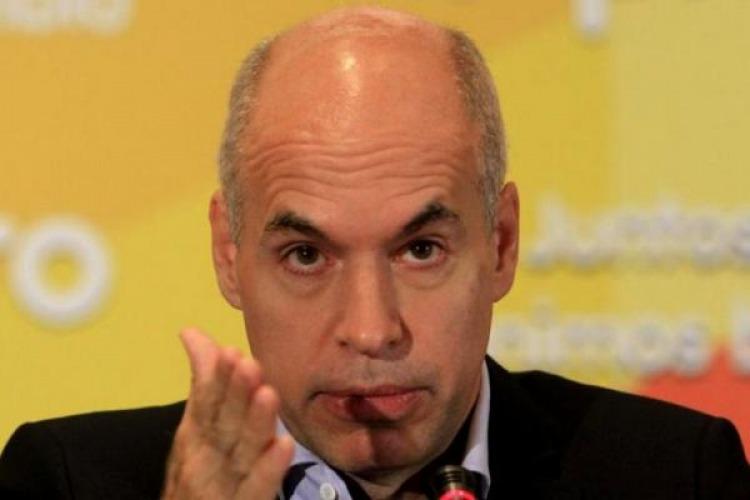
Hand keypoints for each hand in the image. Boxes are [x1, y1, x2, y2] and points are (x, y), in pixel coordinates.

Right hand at [161, 328, 293, 498]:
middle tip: (250, 365)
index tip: (232, 351)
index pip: (206, 402)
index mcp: (197, 435)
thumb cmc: (200, 472)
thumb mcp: (197, 428)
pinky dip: (268, 470)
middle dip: (235, 395)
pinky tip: (285, 446)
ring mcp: (222, 485)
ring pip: (241, 453)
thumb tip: (192, 332)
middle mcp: (206, 457)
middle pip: (223, 424)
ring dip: (254, 424)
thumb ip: (203, 383)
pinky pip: (256, 489)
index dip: (218, 379)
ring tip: (268, 395)